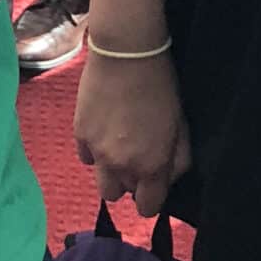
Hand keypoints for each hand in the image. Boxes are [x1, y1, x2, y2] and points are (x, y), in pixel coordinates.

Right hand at [75, 50, 191, 213]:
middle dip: (131, 181)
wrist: (126, 52)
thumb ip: (178, 158)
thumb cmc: (161, 84)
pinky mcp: (79, 135)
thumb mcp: (181, 123)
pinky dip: (95, 151)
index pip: (149, 208)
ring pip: (102, 184)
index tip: (154, 182)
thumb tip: (169, 178)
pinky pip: (86, 158)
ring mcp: (97, 152)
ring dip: (111, 172)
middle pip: (123, 196)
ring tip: (119, 146)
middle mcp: (122, 166)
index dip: (152, 197)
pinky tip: (105, 128)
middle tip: (138, 155)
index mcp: (151, 165)